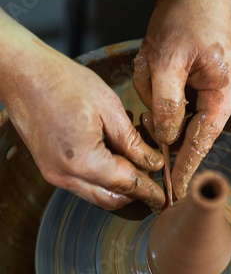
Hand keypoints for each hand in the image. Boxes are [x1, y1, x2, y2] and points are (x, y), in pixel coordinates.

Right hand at [0, 10, 164, 210]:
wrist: (22, 74)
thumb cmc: (62, 82)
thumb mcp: (109, 108)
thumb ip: (132, 142)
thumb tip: (152, 163)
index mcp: (83, 161)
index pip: (126, 185)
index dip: (149, 191)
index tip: (164, 196)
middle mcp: (65, 176)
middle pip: (110, 200)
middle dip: (135, 195)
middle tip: (154, 184)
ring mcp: (55, 175)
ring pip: (96, 195)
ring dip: (118, 189)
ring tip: (136, 170)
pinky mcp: (50, 169)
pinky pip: (82, 185)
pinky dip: (101, 180)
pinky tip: (113, 162)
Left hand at [134, 0, 230, 199]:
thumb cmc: (186, 16)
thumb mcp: (167, 61)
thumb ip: (165, 105)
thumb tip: (165, 139)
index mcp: (223, 97)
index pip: (201, 143)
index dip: (186, 168)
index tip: (175, 192)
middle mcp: (223, 98)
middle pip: (188, 129)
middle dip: (163, 115)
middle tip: (152, 87)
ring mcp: (213, 90)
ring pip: (178, 113)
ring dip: (160, 95)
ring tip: (158, 64)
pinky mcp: (201, 81)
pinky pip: (177, 98)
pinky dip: (161, 87)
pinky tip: (159, 66)